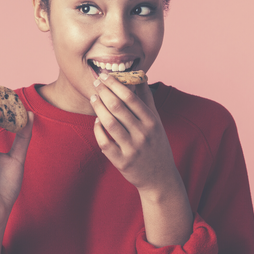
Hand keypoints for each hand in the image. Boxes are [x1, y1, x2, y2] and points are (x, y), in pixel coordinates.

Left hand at [90, 75, 177, 192]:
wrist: (160, 178)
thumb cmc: (156, 144)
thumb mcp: (156, 121)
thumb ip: (147, 100)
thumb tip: (140, 76)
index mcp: (152, 121)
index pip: (131, 97)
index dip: (115, 84)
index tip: (105, 75)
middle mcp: (143, 134)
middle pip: (118, 107)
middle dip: (104, 92)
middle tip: (95, 83)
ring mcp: (132, 148)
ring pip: (109, 123)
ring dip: (98, 107)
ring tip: (93, 98)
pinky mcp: (122, 161)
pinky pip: (104, 142)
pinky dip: (98, 129)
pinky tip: (97, 121)